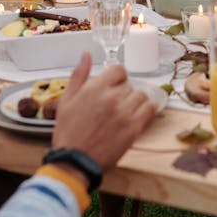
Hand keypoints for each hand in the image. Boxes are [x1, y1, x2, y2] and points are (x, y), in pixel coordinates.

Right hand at [52, 52, 156, 170]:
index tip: (114, 87)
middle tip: (114, 106)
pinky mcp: (133, 128)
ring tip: (124, 112)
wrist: (74, 161)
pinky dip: (147, 109)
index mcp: (95, 88)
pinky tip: (138, 115)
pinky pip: (150, 109)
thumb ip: (79, 74)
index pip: (119, 70)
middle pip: (129, 85)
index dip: (117, 78)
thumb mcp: (66, 100)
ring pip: (141, 95)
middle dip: (123, 93)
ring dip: (135, 102)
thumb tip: (86, 54)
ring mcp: (124, 113)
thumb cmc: (69, 132)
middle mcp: (111, 98)